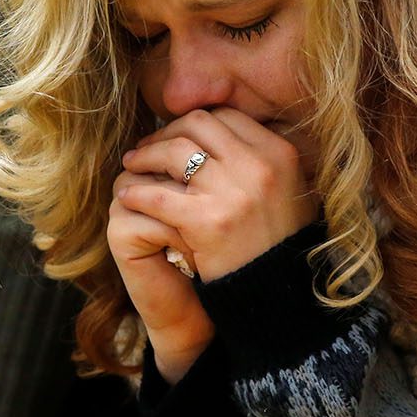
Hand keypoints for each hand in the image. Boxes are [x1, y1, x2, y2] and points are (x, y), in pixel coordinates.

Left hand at [110, 109, 317, 378]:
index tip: (178, 136)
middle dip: (167, 132)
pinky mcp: (207, 222)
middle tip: (147, 148)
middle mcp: (260, 166)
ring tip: (131, 165)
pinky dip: (138, 192)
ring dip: (146, 155)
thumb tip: (222, 130)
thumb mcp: (288, 191)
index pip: (227, 117)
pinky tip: (128, 196)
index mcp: (281, 153)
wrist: (281, 299)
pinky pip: (159, 194)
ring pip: (174, 151)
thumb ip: (261, 160)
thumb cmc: (279, 245)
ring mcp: (233, 193)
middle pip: (198, 125)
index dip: (196, 123)